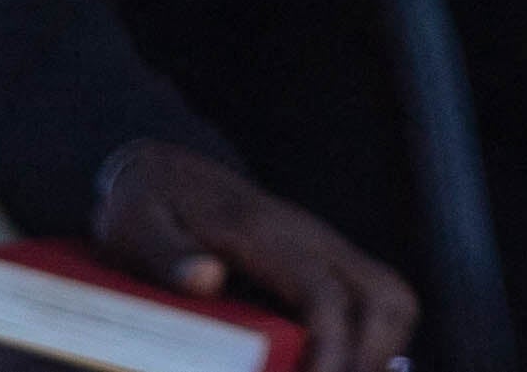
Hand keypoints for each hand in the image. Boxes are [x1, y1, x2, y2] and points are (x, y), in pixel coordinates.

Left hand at [93, 142, 415, 371]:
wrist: (170, 173)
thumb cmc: (149, 204)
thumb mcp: (135, 225)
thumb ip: (166, 253)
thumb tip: (206, 278)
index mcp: (267, 236)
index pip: (324, 295)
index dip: (329, 349)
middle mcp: (311, 241)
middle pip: (384, 297)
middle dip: (373, 356)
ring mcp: (324, 251)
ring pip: (390, 299)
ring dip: (380, 350)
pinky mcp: (324, 265)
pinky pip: (374, 302)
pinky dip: (370, 342)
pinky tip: (332, 365)